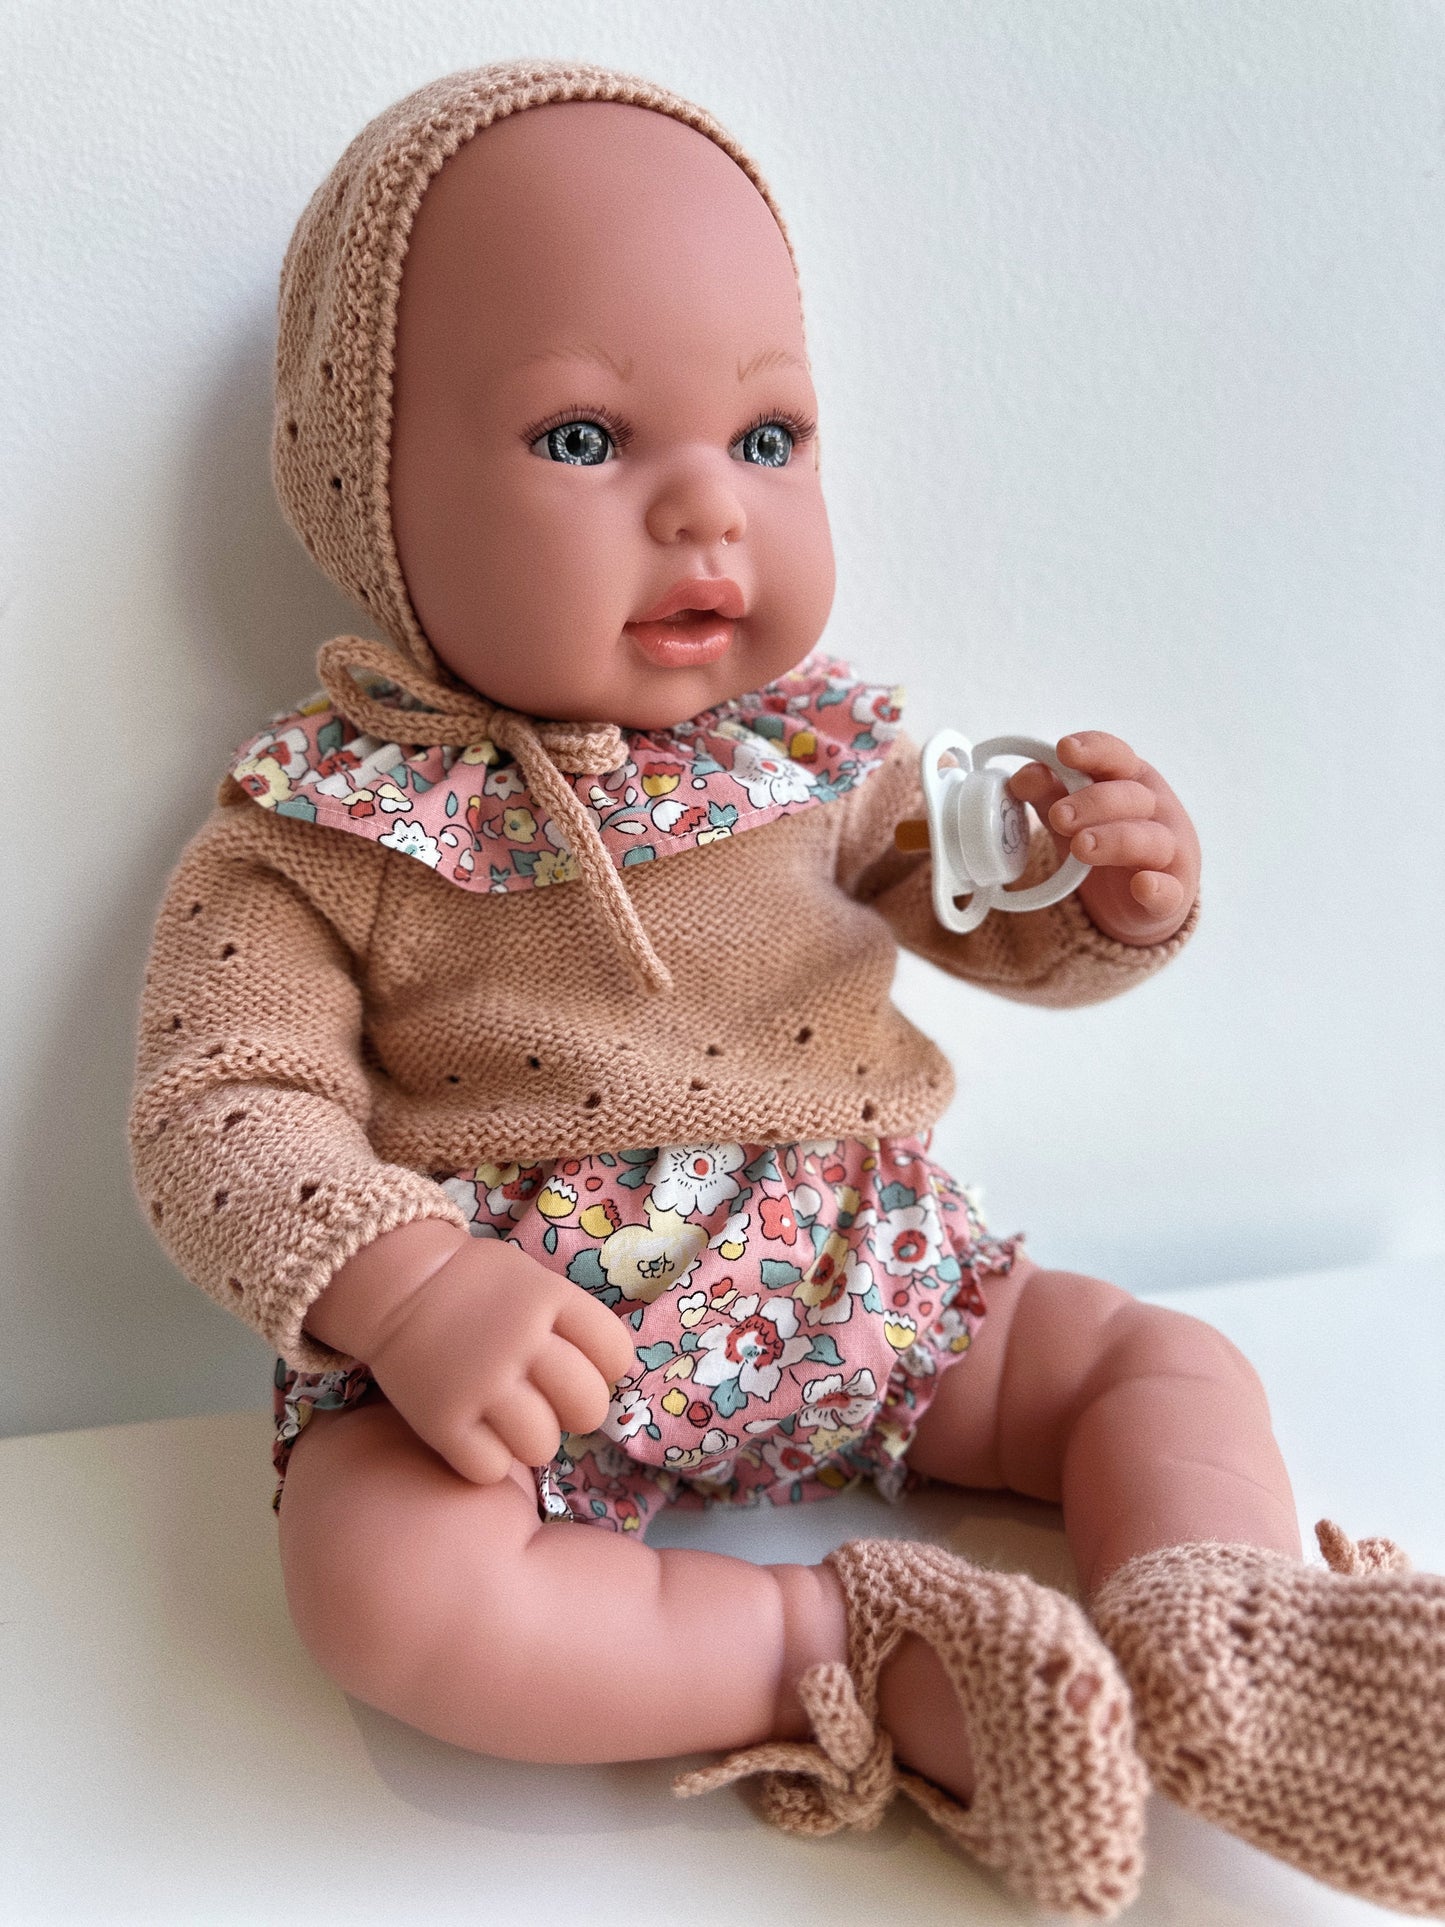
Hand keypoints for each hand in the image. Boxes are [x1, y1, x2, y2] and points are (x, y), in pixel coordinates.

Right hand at [361, 1235, 636, 1483]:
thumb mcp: (532, 1279)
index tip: (583, 1366)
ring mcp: (481, 1383)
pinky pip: (491, 1469)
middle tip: (550, 1403)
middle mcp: (521, 1341)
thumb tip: (605, 1372)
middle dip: (577, 1412)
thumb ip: (567, 1320)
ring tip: (510, 1422)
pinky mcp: (442, 1420)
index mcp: (549, 1299)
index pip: (615, 1353)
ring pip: (542, 1446)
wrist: (398, 1284)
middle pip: (587, 1407)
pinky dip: (487, 1461)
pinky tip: (477, 1438)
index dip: (605, 1368)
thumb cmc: (474, 1284)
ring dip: (531, 1441)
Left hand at [1008, 731, 1200, 945]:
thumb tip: (1022, 777)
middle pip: (1130, 796)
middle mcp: (1157, 810)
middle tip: (1059, 816)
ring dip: (1115, 840)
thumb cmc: (1107, 842)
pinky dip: (1158, 888)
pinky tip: (1142, 886)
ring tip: (1081, 846)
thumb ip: (1049, 794)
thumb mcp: (1075, 815)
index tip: (1065, 749)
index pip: (1116, 756)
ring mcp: (1170, 852)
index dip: (1093, 750)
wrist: (1140, 900)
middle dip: (1092, 802)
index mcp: (1131, 781)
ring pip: (1149, 839)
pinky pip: (1170, 891)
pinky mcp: (1174, 893)